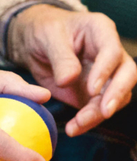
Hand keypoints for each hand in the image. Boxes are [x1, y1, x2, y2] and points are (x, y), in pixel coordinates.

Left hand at [8, 5, 136, 135]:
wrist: (34, 43)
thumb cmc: (44, 31)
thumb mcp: (48, 37)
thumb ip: (60, 58)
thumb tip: (69, 80)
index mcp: (101, 31)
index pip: (112, 52)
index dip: (105, 71)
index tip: (91, 89)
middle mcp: (110, 53)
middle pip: (126, 75)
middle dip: (116, 95)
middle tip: (104, 112)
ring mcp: (105, 75)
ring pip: (115, 96)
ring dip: (99, 114)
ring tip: (78, 124)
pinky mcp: (94, 93)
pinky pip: (97, 109)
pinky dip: (88, 121)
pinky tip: (74, 129)